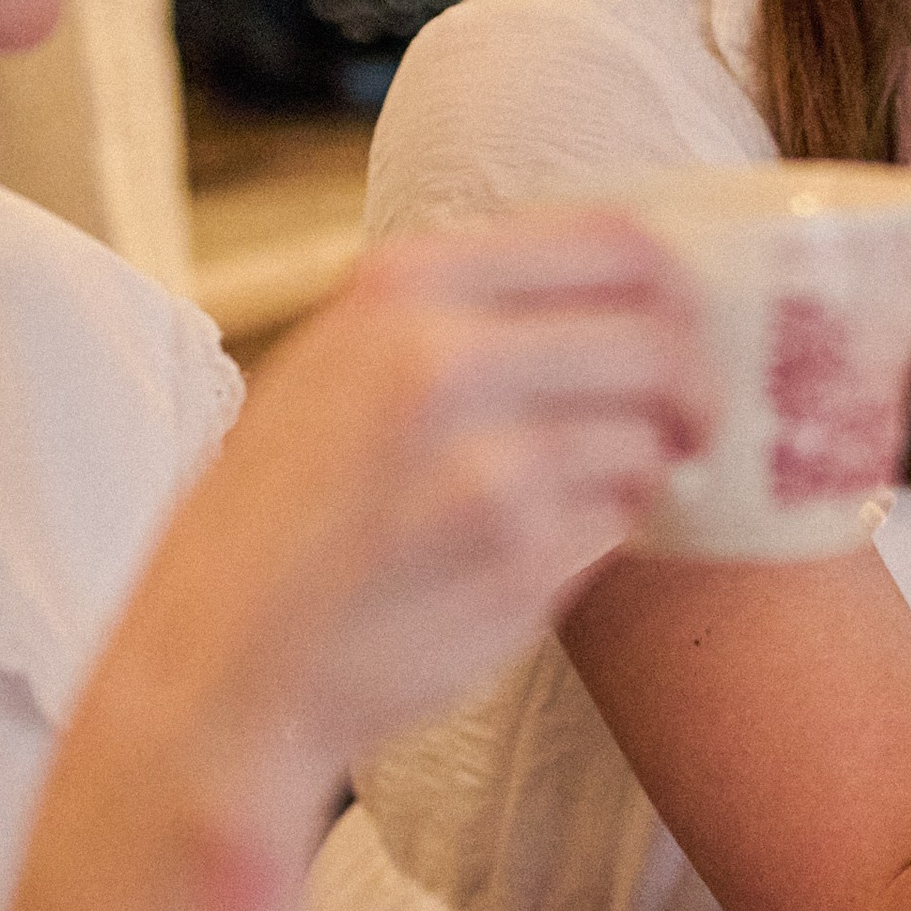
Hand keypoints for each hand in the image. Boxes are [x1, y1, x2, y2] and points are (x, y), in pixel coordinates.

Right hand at [108, 210, 710, 815]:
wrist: (217, 672)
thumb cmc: (275, 521)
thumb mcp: (334, 364)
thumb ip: (454, 314)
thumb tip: (607, 291)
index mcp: (407, 288)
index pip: (617, 239)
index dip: (677, 287)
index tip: (684, 327)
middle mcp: (453, 359)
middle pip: (660, 339)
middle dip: (694, 385)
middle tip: (689, 422)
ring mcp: (495, 464)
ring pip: (648, 439)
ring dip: (643, 470)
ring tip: (581, 495)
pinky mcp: (523, 561)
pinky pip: (617, 525)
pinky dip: (599, 536)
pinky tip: (530, 553)